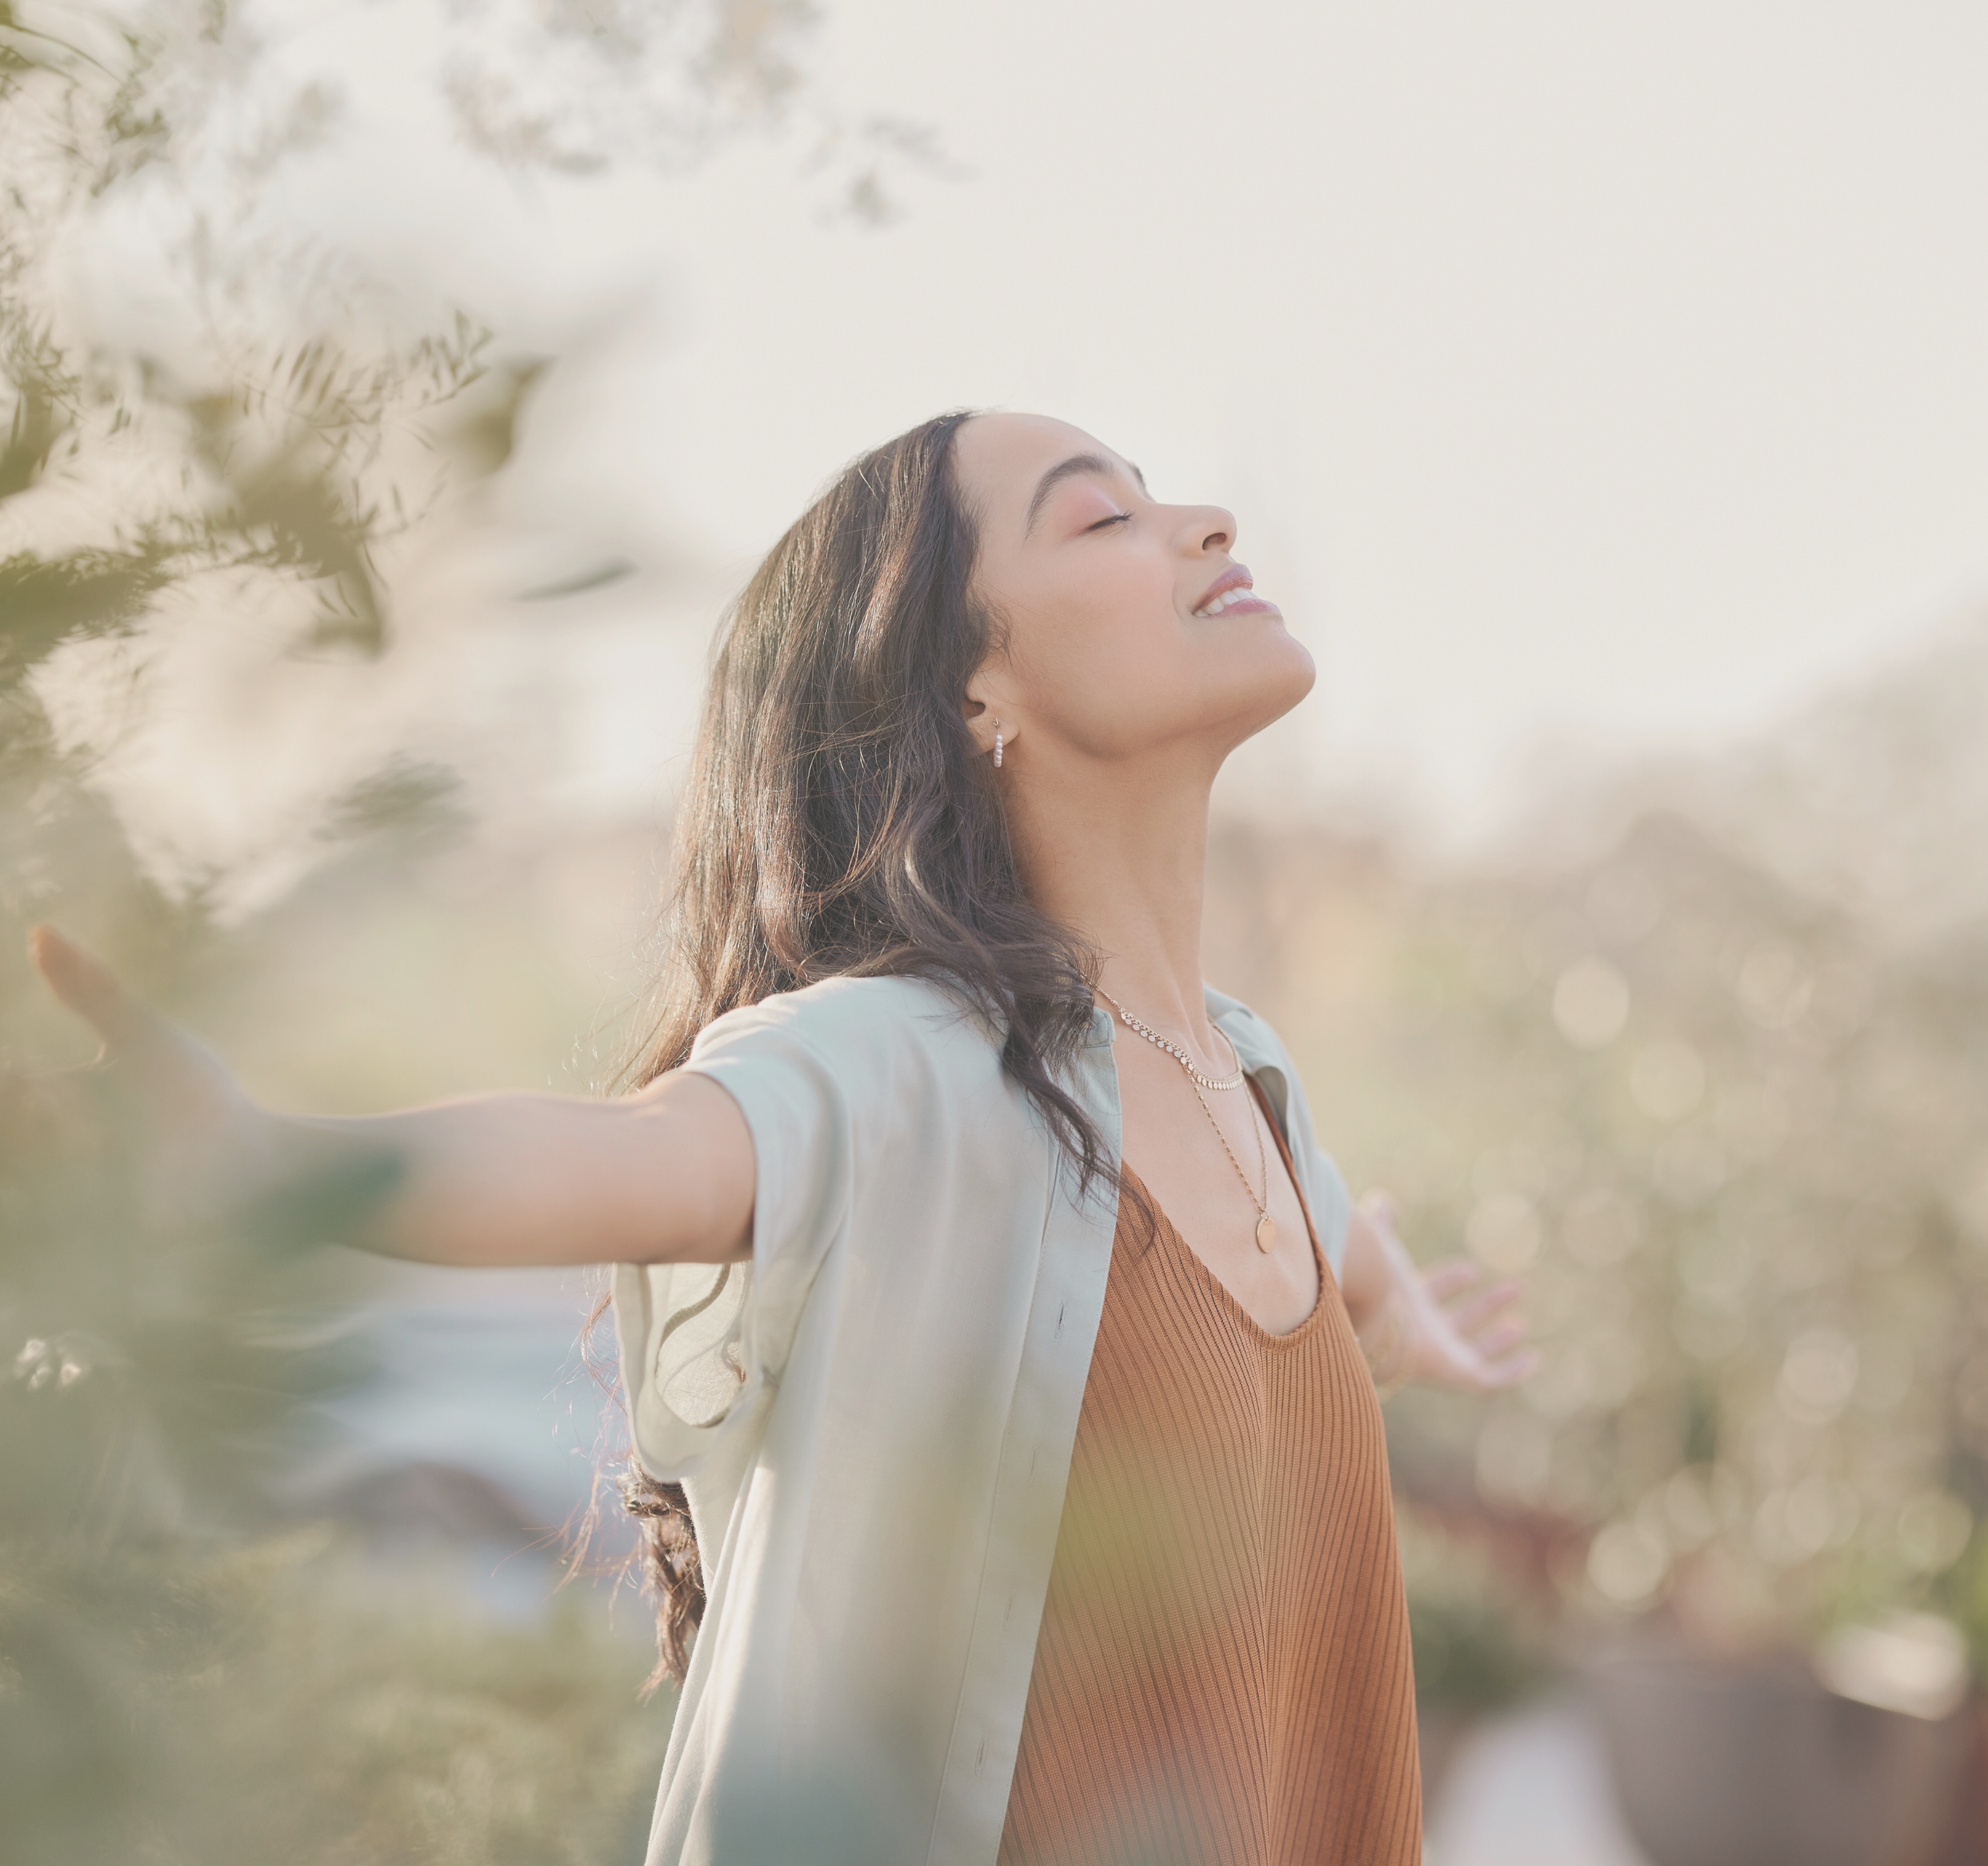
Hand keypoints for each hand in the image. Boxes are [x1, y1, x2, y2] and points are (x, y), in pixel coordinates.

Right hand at [6, 925, 275, 1234]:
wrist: (264, 1163)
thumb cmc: (201, 1099)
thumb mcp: (145, 1039)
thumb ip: (91, 990)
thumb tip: (39, 932)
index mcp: (49, 1112)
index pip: (3, 1097)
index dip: (11, 1091)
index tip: (28, 1079)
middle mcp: (48, 1165)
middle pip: (11, 1142)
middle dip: (25, 1120)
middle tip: (54, 1101)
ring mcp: (72, 1209)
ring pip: (23, 1190)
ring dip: (50, 1158)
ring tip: (96, 1140)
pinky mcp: (101, 1248)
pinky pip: (53, 1237)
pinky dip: (71, 1204)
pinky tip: (108, 1178)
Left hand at [1357, 1191, 1537, 1394]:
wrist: (1373, 1319)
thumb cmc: (1376, 1282)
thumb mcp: (1384, 1246)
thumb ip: (1383, 1226)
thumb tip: (1381, 1199)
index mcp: (1404, 1303)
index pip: (1431, 1292)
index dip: (1450, 1281)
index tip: (1471, 1269)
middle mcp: (1423, 1332)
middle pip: (1458, 1321)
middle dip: (1484, 1306)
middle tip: (1515, 1288)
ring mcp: (1441, 1355)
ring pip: (1474, 1350)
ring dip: (1497, 1339)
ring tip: (1519, 1324)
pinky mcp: (1458, 1374)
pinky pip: (1490, 1379)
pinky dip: (1511, 1372)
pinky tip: (1531, 1359)